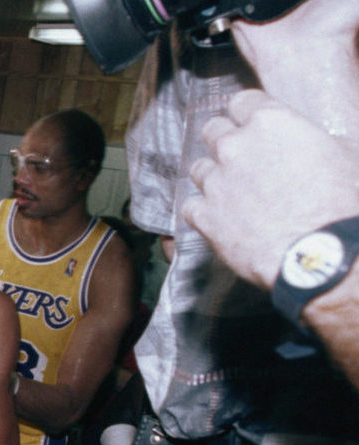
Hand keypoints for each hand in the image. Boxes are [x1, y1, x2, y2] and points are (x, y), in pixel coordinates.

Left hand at [183, 89, 358, 288]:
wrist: (324, 252)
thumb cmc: (344, 202)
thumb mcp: (345, 154)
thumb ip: (312, 141)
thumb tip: (307, 144)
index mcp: (271, 122)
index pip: (242, 102)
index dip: (247, 115)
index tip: (252, 125)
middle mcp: (235, 147)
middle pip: (213, 131)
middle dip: (225, 141)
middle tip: (241, 158)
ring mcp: (216, 182)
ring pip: (199, 169)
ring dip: (213, 176)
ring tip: (232, 192)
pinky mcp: (205, 217)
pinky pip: (191, 206)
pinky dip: (203, 211)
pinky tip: (220, 218)